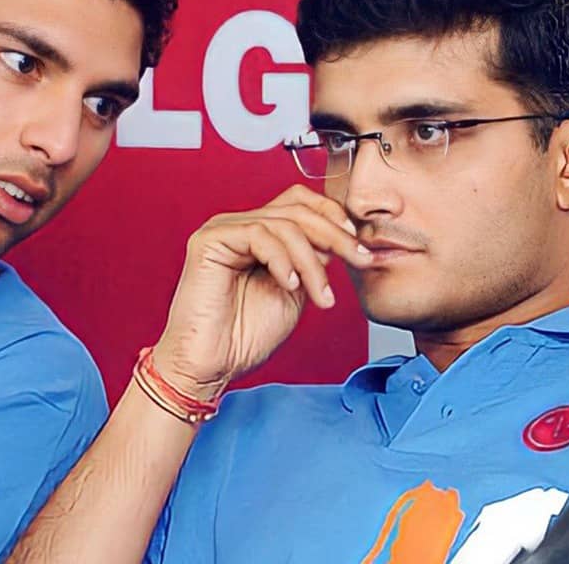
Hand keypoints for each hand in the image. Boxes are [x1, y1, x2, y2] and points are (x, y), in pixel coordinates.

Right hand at [151, 185, 367, 399]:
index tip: (359, 246)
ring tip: (321, 295)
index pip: (300, 203)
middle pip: (297, 208)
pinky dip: (283, 260)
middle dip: (336, 235)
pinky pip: (258, 234)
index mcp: (259, 236)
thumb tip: (340, 238)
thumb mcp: (296, 292)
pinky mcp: (209, 241)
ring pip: (283, 223)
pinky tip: (290, 285)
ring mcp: (223, 231)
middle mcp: (240, 227)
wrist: (211, 366)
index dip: (332, 216)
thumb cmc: (245, 336)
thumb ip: (312, 262)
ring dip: (312, 260)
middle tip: (359, 260)